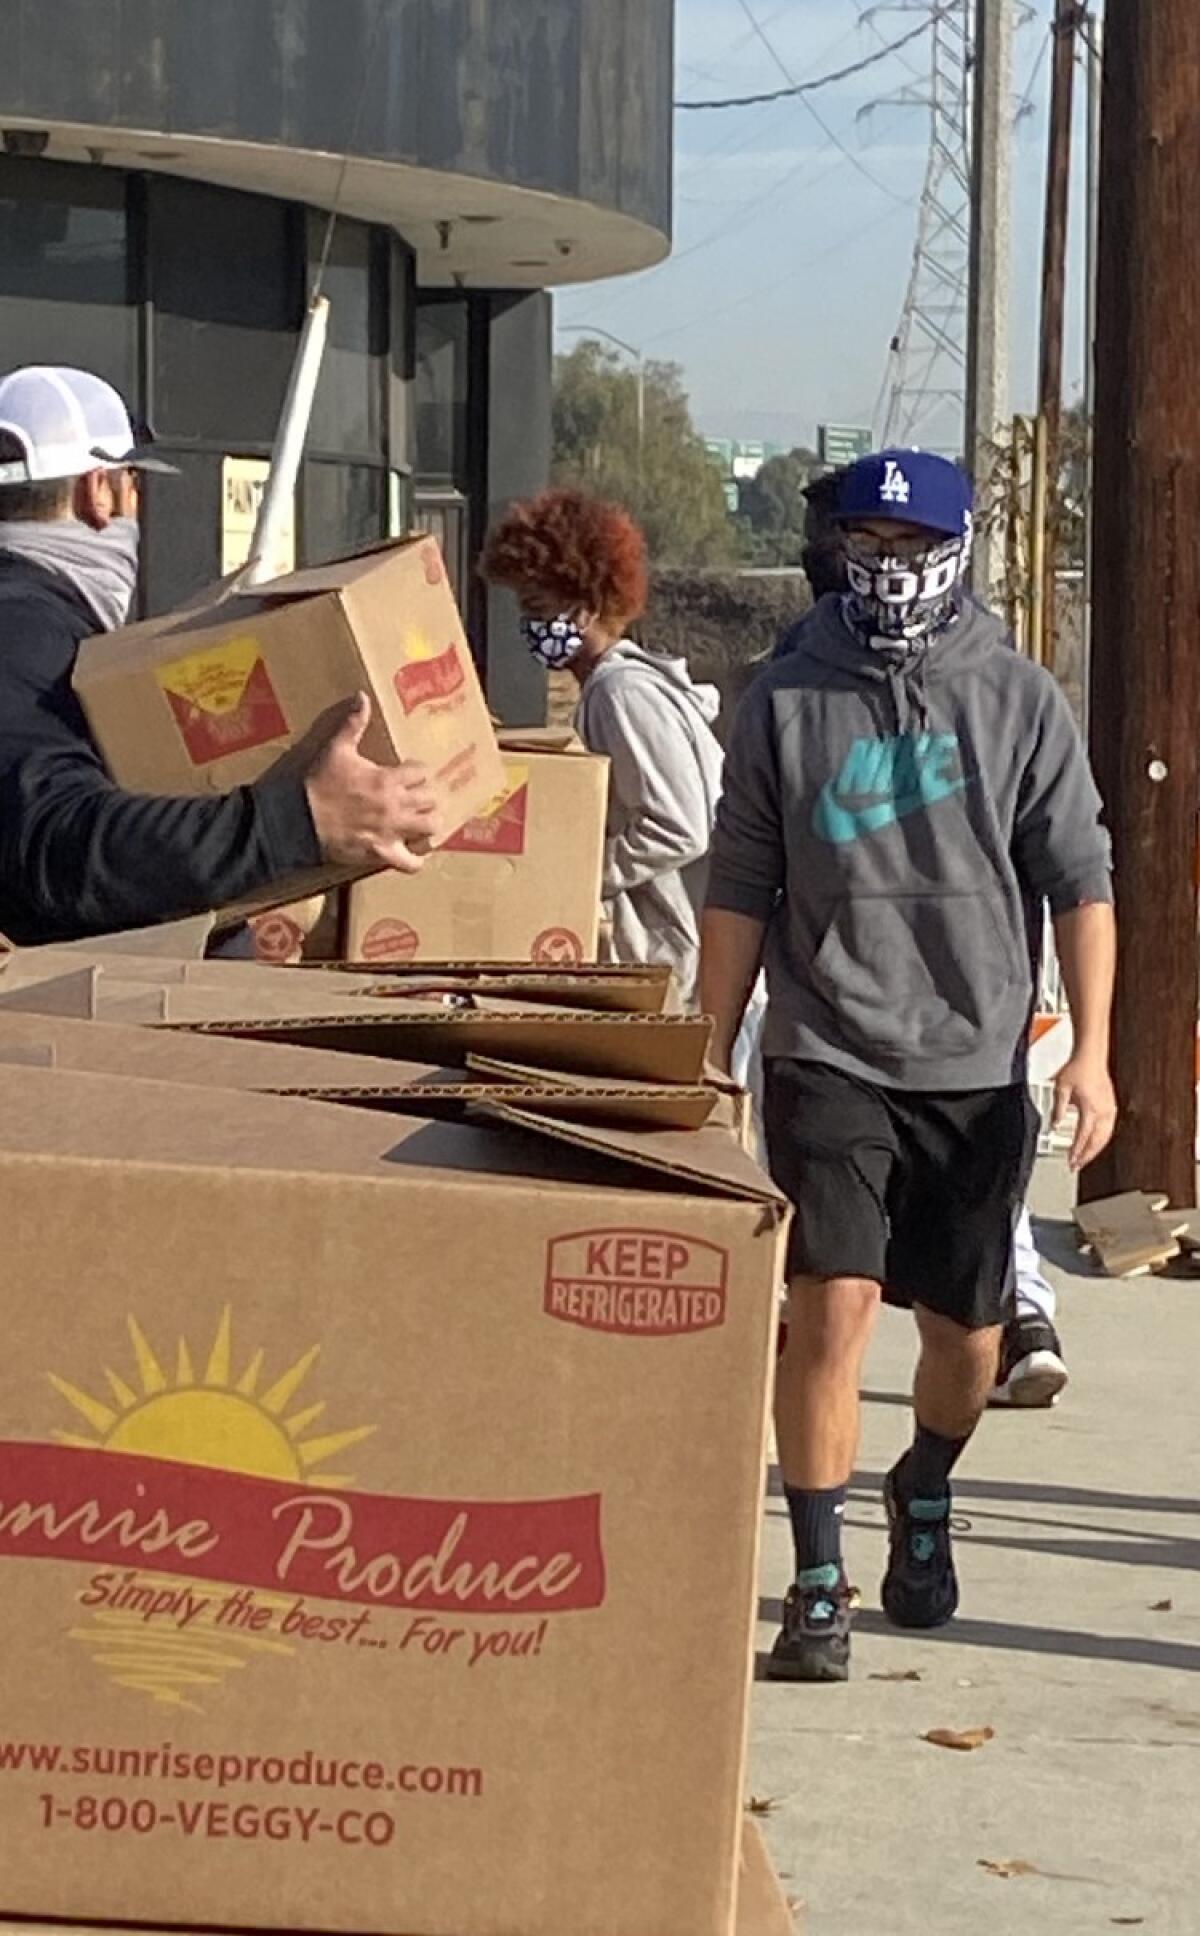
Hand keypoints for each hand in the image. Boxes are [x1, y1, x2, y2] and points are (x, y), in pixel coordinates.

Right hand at [304, 694, 439, 873]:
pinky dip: (415, 861)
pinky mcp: (381, 853)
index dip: (418, 771)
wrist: (300, 818)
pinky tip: (413, 854)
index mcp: (387, 779)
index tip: (411, 773)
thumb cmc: (319, 783)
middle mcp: (395, 805)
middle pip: (431, 799)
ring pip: (429, 828)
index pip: (422, 771)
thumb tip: (362, 696)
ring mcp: (391, 831)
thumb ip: (353, 723)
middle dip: (427, 796)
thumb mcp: (335, 749)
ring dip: (428, 824)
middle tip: (418, 797)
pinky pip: (410, 864)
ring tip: (421, 821)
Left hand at [1053, 1052, 1117, 1171]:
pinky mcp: (1111, 1106)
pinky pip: (1108, 1129)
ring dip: (1095, 1150)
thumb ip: (1057, 1110)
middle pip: (1096, 1142)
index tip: (1071, 1161)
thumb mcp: (1060, 1090)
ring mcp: (1110, 1110)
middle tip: (1077, 1165)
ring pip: (1105, 1137)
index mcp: (1090, 1109)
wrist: (1091, 1057)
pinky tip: (1096, 1143)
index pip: (1083, 1137)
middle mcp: (1103, 1112)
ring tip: (1085, 1158)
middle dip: (1086, 1156)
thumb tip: (1054, 1125)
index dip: (1076, 1151)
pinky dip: (1102, 1140)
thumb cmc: (1078, 1069)